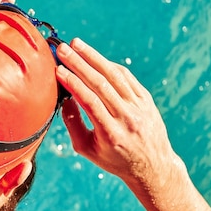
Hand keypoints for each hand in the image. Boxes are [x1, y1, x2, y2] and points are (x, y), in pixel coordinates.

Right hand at [55, 38, 180, 186]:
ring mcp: (139, 107)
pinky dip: (109, 65)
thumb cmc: (115, 160)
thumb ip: (73, 124)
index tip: (58, 70)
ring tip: (77, 44)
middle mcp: (127, 118)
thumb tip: (64, 99)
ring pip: (114, 75)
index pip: (90, 102)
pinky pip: (126, 77)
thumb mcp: (87, 150)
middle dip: (79, 63)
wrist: (152, 166)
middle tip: (63, 49)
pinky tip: (96, 57)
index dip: (73, 83)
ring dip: (94, 57)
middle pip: (101, 84)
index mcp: (111, 134)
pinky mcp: (146, 99)